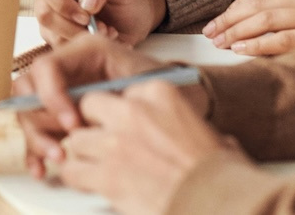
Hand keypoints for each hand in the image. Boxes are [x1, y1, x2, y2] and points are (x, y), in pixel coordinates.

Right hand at [15, 34, 200, 174]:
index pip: (47, 67)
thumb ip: (113, 93)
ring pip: (30, 113)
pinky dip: (36, 150)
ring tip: (57, 159)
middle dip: (39, 121)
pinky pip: (39, 131)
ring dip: (36, 139)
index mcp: (85, 51)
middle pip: (29, 91)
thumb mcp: (146, 82)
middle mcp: (69, 68)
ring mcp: (63, 92)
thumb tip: (82, 113)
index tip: (73, 124)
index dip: (52, 96)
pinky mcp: (63, 115)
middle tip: (60, 148)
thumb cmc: (170, 86)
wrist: (186, 98)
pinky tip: (42, 167)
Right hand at [32, 0, 166, 45]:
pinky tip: (103, 40)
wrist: (134, 20)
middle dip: (73, 26)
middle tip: (100, 27)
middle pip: (44, 14)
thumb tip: (85, 2)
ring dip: (82, 38)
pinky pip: (63, 49)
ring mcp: (54, 19)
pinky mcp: (59, 39)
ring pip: (52, 35)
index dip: (60, 1)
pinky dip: (85, 49)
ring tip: (107, 32)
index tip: (86, 15)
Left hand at [54, 82, 249, 214]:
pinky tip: (90, 183)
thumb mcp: (204, 129)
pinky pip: (73, 170)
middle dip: (93, 127)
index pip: (119, 92)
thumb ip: (177, 120)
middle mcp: (133, 112)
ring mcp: (116, 143)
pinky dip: (78, 178)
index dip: (118, 112)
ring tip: (96, 167)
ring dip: (83, 155)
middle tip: (103, 144)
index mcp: (159, 93)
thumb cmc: (221, 172)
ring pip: (76, 141)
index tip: (122, 125)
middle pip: (89, 108)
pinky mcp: (107, 175)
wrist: (221, 202)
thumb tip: (176, 130)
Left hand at [202, 0, 294, 56]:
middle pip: (263, 1)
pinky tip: (243, 49)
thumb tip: (254, 26)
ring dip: (239, 31)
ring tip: (220, 42)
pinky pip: (288, 39)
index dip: (237, 5)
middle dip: (231, 17)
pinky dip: (261, 44)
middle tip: (210, 32)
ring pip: (271, 17)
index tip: (217, 19)